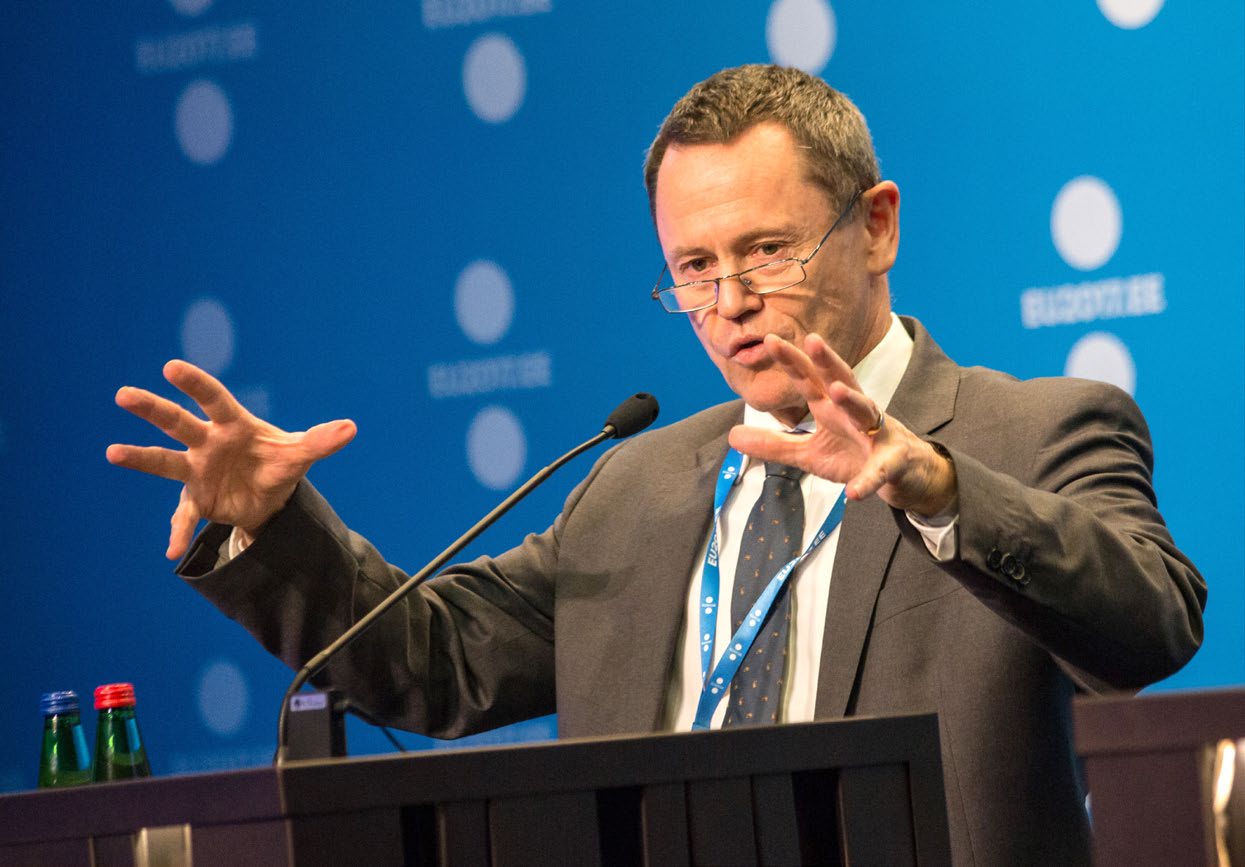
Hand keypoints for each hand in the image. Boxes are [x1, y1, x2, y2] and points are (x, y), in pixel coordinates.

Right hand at [107, 360, 355, 559]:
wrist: (269, 497)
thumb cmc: (277, 462)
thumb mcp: (300, 455)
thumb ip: (321, 441)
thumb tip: (351, 428)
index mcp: (233, 424)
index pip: (213, 400)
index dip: (195, 384)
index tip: (171, 367)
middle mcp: (208, 442)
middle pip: (178, 422)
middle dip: (153, 409)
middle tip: (124, 395)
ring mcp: (197, 470)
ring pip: (165, 461)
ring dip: (140, 457)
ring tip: (113, 452)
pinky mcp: (196, 500)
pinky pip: (184, 516)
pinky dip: (179, 532)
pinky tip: (173, 551)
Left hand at [727, 333, 956, 515]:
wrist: (903, 476)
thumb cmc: (854, 455)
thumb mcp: (809, 453)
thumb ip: (773, 444)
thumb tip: (732, 436)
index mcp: (831, 408)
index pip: (809, 380)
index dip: (792, 361)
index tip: (771, 340)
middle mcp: (855, 412)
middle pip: (841, 380)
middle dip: (827, 361)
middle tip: (811, 340)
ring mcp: (878, 434)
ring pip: (867, 412)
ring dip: (853, 400)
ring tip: (836, 392)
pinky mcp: (893, 462)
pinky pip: (880, 470)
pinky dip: (868, 480)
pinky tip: (854, 492)